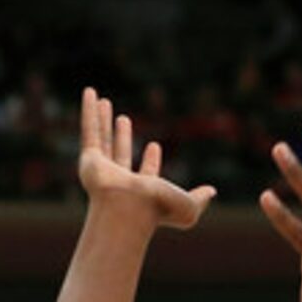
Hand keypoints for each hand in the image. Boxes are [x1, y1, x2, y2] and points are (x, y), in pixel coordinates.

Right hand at [77, 87, 215, 228]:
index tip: (155, 146)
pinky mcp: (89, 158)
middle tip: (124, 119)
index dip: (151, 161)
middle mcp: (120, 180)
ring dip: (103, 119)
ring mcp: (102, 169)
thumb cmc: (158, 208)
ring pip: (103, 138)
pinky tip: (89, 93)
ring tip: (104, 102)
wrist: (129, 208)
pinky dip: (89, 111)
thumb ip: (199, 199)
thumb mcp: (187, 207)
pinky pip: (89, 129)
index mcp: (142, 191)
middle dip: (122, 136)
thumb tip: (212, 192)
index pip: (146, 173)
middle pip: (120, 153)